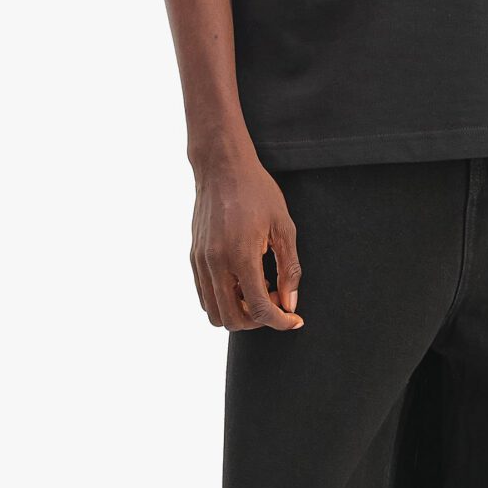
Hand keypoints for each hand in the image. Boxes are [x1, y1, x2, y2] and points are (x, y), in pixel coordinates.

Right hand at [189, 150, 303, 331]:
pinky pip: (205, 295)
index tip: (294, 319)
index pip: (259, 310)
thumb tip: (290, 303)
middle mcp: (215, 264)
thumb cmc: (257, 192)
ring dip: (239, 311)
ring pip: (214, 312)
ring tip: (259, 288)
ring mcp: (200, 261)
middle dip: (258, 320)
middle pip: (233, 320)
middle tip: (275, 299)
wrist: (222, 166)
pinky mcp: (193, 256)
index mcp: (241, 256)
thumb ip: (289, 269)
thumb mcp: (284, 227)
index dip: (280, 321)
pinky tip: (243, 279)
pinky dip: (225, 299)